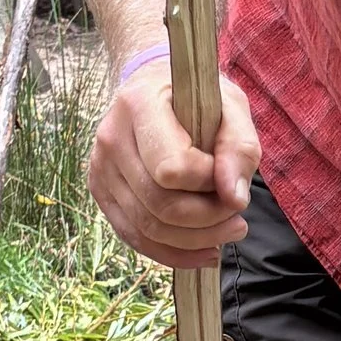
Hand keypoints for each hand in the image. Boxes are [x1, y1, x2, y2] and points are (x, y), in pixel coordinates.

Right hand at [86, 50, 260, 266]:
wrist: (153, 88)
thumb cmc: (196, 97)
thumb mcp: (231, 106)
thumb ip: (240, 147)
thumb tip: (234, 198)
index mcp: (139, 105)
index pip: (171, 168)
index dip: (208, 181)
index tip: (227, 173)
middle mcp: (111, 138)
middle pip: (159, 205)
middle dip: (207, 220)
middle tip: (238, 217)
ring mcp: (100, 168)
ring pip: (147, 228)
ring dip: (195, 241)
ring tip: (228, 231)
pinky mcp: (101, 192)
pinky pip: (134, 236)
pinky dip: (172, 252)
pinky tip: (203, 250)